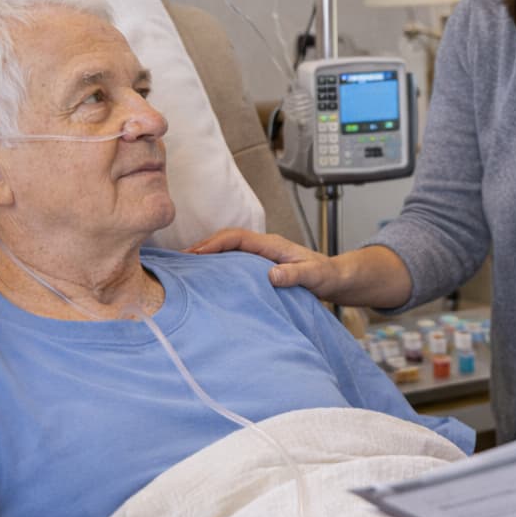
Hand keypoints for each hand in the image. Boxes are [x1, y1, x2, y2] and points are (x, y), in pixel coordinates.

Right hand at [188, 228, 341, 297]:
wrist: (335, 279)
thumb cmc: (326, 276)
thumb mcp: (313, 276)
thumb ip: (294, 275)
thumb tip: (271, 275)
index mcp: (273, 245)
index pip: (238, 237)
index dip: (215, 243)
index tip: (196, 253)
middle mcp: (265, 246)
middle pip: (227, 239)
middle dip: (204, 247)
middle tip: (180, 260)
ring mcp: (261, 255)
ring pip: (229, 249)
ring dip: (208, 254)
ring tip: (186, 267)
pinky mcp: (260, 265)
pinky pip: (234, 259)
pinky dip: (218, 263)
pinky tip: (207, 276)